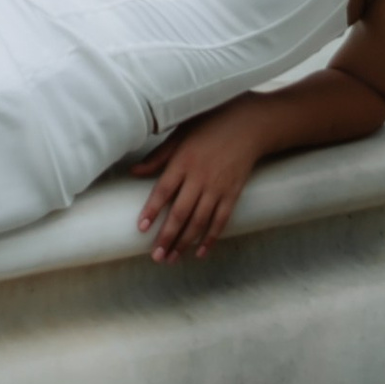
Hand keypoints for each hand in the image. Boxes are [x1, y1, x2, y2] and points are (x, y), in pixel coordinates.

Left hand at [134, 109, 262, 262]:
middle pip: (180, 213)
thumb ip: (158, 155)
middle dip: (167, 237)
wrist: (250, 124)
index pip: (163, 190)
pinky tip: (200, 252)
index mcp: (183, 161)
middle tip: (156, 257)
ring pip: (199, 222)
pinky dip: (211, 238)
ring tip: (172, 259)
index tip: (141, 228)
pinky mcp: (233, 194)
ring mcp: (218, 188)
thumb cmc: (210, 125)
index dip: (152, 210)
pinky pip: (220, 220)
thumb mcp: (181, 133)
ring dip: (185, 243)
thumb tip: (134, 171)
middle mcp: (200, 177)